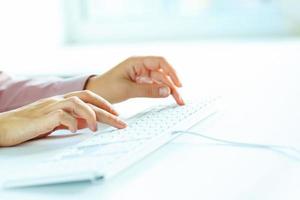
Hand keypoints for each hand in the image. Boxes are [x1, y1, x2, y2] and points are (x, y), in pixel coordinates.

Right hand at [0, 90, 125, 146]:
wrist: (4, 126)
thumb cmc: (28, 125)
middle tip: (121, 122)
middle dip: (107, 110)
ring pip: (78, 103)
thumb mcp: (54, 122)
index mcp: (62, 101)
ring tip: (96, 128)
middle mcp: (58, 100)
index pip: (88, 97)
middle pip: (88, 99)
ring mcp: (51, 106)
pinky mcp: (43, 116)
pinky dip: (72, 123)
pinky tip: (75, 130)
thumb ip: (69, 119)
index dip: (104, 104)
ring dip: (91, 115)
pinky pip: (62, 116)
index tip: (116, 114)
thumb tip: (86, 123)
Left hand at [86, 56, 184, 104]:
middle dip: (172, 85)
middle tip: (180, 99)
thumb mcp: (127, 90)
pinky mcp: (139, 83)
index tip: (178, 84)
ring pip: (159, 81)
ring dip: (169, 90)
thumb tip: (167, 91)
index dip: (171, 72)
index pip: (160, 62)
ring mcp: (141, 75)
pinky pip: (154, 87)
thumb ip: (148, 91)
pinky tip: (168, 97)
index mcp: (136, 62)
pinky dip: (161, 92)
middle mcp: (140, 67)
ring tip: (178, 101)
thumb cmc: (106, 88)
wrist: (94, 93)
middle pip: (162, 73)